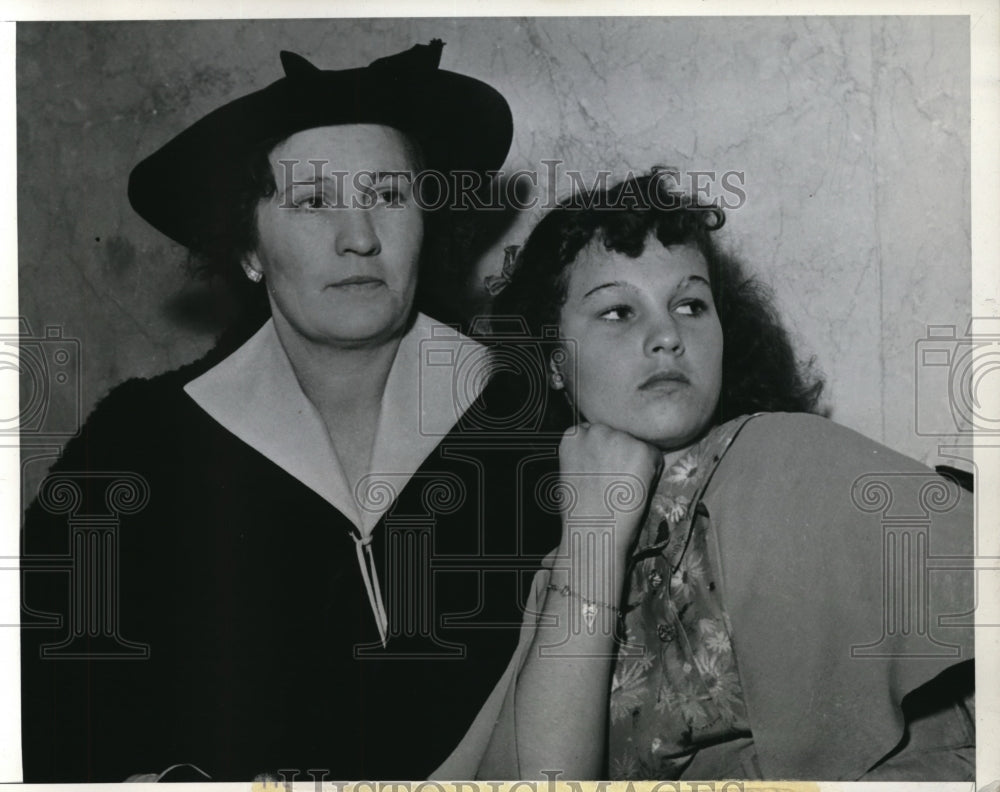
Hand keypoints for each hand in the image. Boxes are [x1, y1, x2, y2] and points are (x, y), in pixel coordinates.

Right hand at [557, 422, 660, 555]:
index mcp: (573, 434)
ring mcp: (619, 438)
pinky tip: (634, 490)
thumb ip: (585, 452)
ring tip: (621, 488)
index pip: (596, 433)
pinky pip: (655, 456)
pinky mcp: (642, 450)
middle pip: (618, 435)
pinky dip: (651, 473)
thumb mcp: (570, 471)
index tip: (598, 473)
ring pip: (637, 444)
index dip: (601, 455)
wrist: (592, 531)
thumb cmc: (580, 511)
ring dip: (635, 462)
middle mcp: (596, 429)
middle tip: (611, 484)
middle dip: (619, 454)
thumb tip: (606, 449)